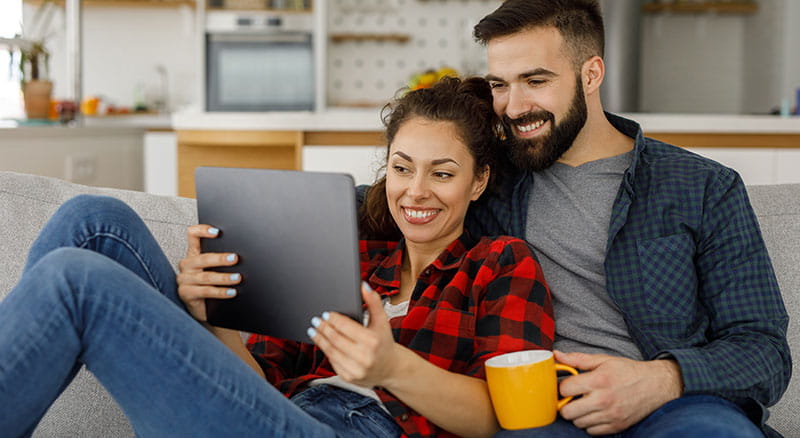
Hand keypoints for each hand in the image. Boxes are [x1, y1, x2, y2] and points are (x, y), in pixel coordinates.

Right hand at [176, 225, 240, 321]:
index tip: (217, 232)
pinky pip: (205, 291)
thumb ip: (223, 260)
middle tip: (235, 258)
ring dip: (224, 277)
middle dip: (220, 258)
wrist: (206, 308)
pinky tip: (231, 292)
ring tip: (237, 278)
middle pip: (202, 258)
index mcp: (194, 253)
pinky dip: (220, 292)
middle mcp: (187, 264)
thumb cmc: (212, 284)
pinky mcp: (186, 293)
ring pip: (205, 276)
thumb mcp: (216, 269)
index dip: (202, 231)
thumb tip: (241, 255)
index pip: (192, 235)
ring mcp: (184, 279)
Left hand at [308, 284, 401, 387]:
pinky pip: (333, 362)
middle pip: (335, 339)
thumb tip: (363, 286)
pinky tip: (322, 343)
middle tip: (315, 321)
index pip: (345, 327)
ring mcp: (356, 369)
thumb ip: (373, 302)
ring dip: (320, 339)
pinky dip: (326, 351)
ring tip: (314, 330)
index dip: (333, 319)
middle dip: (323, 328)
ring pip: (331, 351)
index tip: (325, 314)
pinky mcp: (349, 378)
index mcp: (372, 341)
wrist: (391, 368)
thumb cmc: (384, 342)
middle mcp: (364, 357)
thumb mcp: (382, 321)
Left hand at [555, 351, 682, 434]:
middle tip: (573, 398)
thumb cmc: (628, 371)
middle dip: (566, 404)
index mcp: (598, 380)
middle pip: (568, 412)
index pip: (565, 389)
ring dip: (578, 415)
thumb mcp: (603, 360)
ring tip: (585, 405)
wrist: (656, 385)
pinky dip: (590, 424)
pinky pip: (591, 432)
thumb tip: (557, 355)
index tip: (568, 386)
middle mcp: (604, 400)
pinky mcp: (617, 426)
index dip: (563, 387)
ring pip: (578, 423)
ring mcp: (611, 415)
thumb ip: (578, 359)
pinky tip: (595, 413)